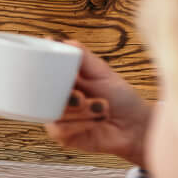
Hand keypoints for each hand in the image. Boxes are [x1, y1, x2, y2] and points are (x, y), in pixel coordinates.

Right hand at [43, 45, 153, 165]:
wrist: (134, 125)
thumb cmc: (120, 97)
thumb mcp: (102, 72)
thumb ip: (81, 57)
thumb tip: (59, 41)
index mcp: (63, 80)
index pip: (42, 73)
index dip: (42, 71)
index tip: (50, 69)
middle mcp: (57, 97)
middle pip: (44, 93)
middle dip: (66, 95)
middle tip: (81, 96)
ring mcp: (58, 117)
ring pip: (54, 111)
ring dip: (80, 111)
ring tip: (102, 108)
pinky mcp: (62, 136)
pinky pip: (59, 128)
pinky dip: (80, 124)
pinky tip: (96, 122)